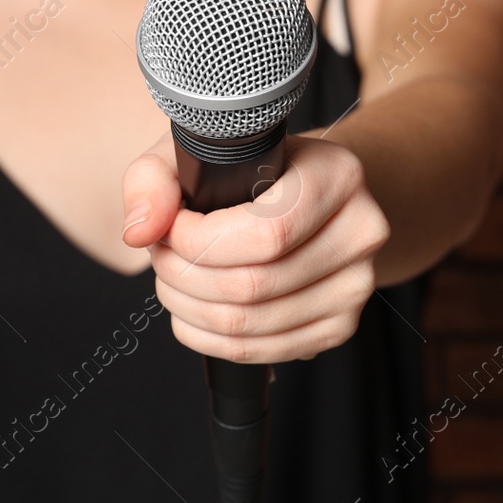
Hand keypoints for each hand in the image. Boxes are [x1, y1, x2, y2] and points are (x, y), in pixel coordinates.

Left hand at [121, 132, 390, 363]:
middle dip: (183, 276)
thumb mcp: (202, 150)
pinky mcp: (340, 325)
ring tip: (173, 279)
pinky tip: (194, 310)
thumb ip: (156, 178)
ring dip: (188, 309)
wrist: (310, 195)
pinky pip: (260, 351)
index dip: (200, 242)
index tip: (170, 228)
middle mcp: (361, 231)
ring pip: (250, 325)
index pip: (267, 233)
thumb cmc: (253, 170)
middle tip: (161, 255)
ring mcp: (356, 285)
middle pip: (253, 286)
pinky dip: (209, 339)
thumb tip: (141, 231)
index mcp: (338, 176)